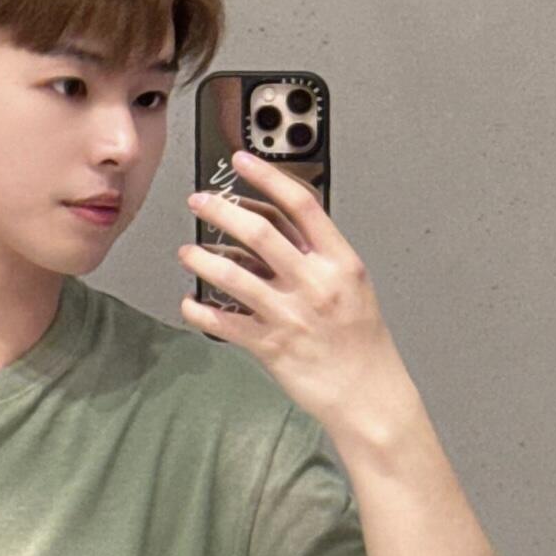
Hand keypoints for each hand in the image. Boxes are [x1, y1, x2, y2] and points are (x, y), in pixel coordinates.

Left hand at [178, 149, 410, 431]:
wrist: (367, 395)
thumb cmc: (360, 342)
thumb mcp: (351, 286)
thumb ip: (316, 255)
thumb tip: (274, 225)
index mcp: (341, 263)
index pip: (302, 205)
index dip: (268, 177)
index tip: (243, 160)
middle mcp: (315, 284)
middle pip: (259, 232)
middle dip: (221, 210)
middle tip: (199, 201)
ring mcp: (291, 315)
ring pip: (233, 275)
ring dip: (202, 260)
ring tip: (187, 253)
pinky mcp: (270, 345)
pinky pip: (223, 322)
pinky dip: (200, 310)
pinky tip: (190, 303)